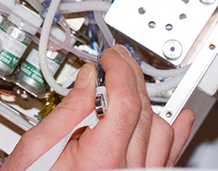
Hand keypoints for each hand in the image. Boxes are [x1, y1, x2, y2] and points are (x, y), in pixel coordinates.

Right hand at [3, 46, 193, 169]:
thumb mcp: (37, 148)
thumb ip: (67, 111)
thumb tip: (87, 78)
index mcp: (101, 159)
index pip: (125, 102)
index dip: (120, 72)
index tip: (111, 57)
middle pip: (143, 111)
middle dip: (130, 78)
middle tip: (117, 59)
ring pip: (160, 129)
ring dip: (146, 101)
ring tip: (130, 83)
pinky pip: (170, 155)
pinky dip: (176, 132)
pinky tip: (180, 117)